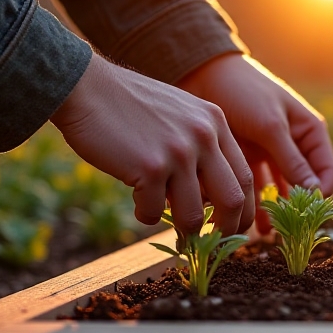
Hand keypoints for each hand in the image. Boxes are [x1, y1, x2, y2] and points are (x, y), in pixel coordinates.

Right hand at [50, 54, 253, 235]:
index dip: (244, 209)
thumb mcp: (181, 115)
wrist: (87, 88)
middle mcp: (204, 136)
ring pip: (193, 216)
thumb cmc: (130, 106)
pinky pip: (155, 212)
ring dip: (182, 231)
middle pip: (232, 200)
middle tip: (213, 244)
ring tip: (170, 225)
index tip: (235, 227)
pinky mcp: (150, 167)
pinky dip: (145, 215)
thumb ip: (202, 147)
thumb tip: (212, 199)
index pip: (246, 177)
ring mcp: (178, 151)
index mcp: (216, 123)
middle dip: (226, 230)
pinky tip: (136, 201)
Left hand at [177, 54, 332, 232]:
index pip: (324, 174)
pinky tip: (241, 217)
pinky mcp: (246, 160)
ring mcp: (269, 154)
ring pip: (276, 191)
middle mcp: (293, 146)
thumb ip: (292, 161)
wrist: (204, 73)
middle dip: (292, 209)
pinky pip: (252, 187)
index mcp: (310, 133)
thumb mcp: (271, 126)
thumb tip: (316, 194)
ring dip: (269, 211)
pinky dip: (249, 202)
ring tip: (258, 231)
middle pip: (301, 187)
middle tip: (280, 231)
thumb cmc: (245, 91)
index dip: (318, 197)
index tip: (303, 215)